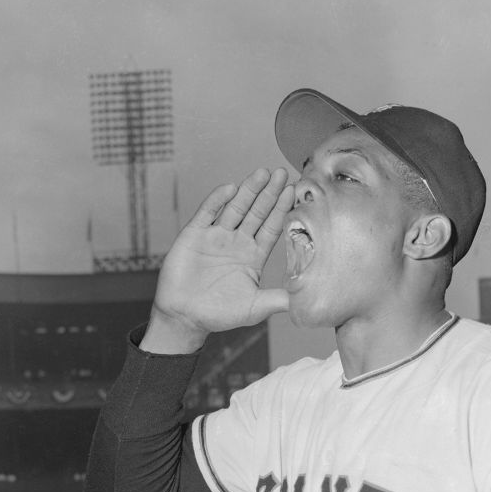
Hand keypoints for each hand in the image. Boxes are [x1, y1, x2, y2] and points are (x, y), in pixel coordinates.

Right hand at [144, 168, 294, 351]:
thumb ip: (278, 299)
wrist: (184, 317)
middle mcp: (237, 242)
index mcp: (253, 256)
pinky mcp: (194, 234)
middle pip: (257, 212)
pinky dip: (218, 200)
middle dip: (269, 193)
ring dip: (248, 191)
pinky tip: (231, 188)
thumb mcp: (255, 308)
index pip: (271, 227)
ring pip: (235, 208)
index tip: (293, 192)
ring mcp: (216, 236)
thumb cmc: (220, 314)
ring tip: (262, 173)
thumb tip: (305, 299)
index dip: (282, 210)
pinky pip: (207, 212)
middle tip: (282, 174)